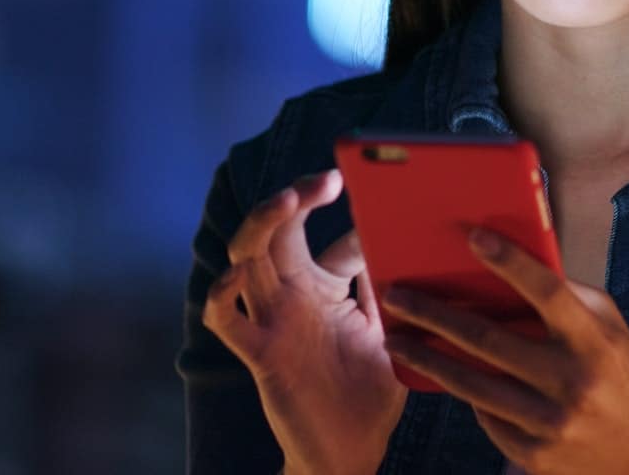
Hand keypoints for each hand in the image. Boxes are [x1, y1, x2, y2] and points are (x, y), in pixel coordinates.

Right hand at [201, 169, 405, 474]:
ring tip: (287, 200)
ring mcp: (273, 321)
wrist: (350, 453)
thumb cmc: (368, 394)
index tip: (360, 186)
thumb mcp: (388, 333)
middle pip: (277, 231)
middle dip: (293, 198)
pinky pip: (227, 320)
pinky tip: (238, 276)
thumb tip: (406, 240)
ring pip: (246, 258)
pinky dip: (222, 295)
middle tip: (321, 181)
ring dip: (260, 223)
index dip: (341, 209)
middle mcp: (293, 296)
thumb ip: (386, 290)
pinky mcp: (260, 353)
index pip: (327, 236)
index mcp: (324, 289)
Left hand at [377, 228, 628, 474]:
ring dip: (427, 358)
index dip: (511, 262)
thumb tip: (516, 264)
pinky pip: (485, 416)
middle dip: (433, 314)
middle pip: (487, 339)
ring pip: (471, 383)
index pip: (548, 292)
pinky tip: (449, 379)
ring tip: (397, 340)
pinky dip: (468, 395)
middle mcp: (572, 381)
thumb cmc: (623, 382)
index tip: (472, 236)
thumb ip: (570, 301)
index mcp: (593, 342)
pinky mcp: (533, 454)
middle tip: (396, 296)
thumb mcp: (610, 333)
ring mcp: (550, 422)